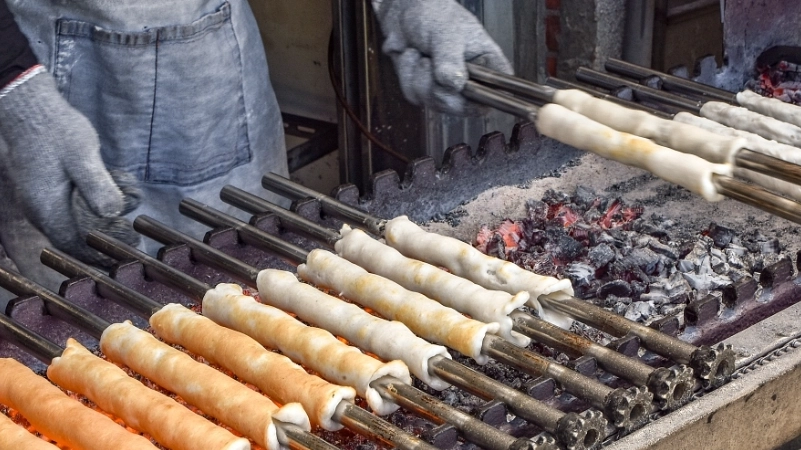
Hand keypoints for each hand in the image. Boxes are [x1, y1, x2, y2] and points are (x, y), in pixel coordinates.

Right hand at [0, 68, 140, 264]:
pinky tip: (106, 214)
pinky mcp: (43, 191)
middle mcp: (38, 210)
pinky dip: (85, 219)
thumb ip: (97, 185)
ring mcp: (38, 201)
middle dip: (98, 247)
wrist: (31, 110)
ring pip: (66, 229)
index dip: (97, 255)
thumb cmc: (57, 131)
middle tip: (130, 246)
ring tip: (123, 233)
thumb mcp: (83, 155)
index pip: (72, 245)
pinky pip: (64, 215)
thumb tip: (112, 213)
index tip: (123, 255)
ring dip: (93, 234)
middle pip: (69, 241)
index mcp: (47, 207)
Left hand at [374, 0, 512, 115]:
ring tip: (422, 55)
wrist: (404, 13)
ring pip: (436, 102)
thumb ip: (451, 59)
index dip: (486, 98)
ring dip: (420, 77)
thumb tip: (455, 84)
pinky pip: (415, 96)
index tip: (466, 88)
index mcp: (488, 64)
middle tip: (431, 62)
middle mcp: (470, 81)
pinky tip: (412, 58)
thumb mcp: (447, 33)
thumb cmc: (435, 14)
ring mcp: (448, 89)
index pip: (499, 92)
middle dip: (440, 87)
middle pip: (463, 106)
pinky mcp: (426, 91)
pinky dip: (408, 75)